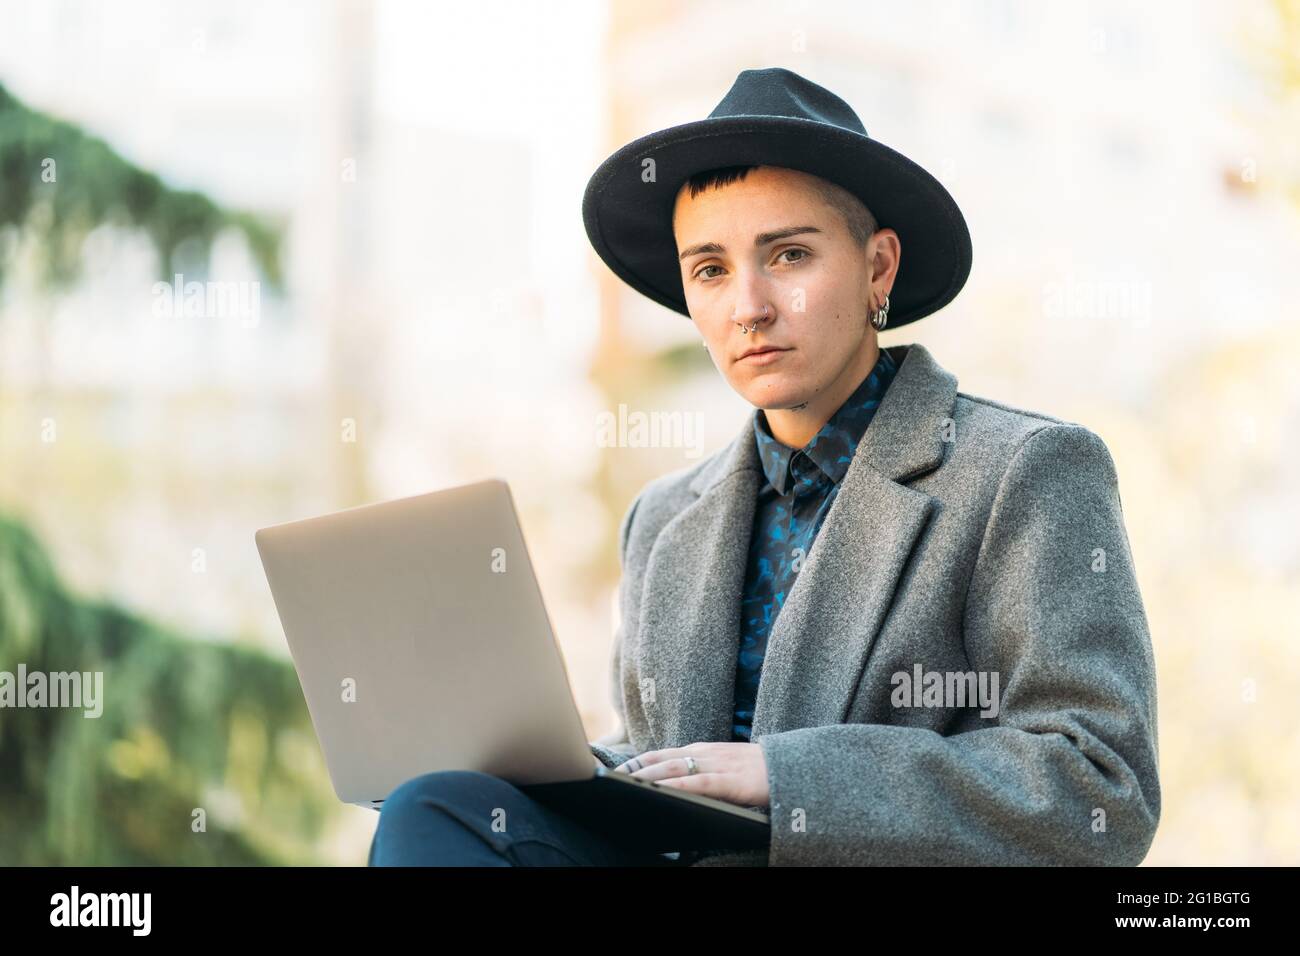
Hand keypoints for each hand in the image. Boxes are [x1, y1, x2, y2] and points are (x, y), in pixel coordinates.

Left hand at [614, 742, 769, 809]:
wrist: (796, 767)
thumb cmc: (761, 773)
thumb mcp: (727, 770)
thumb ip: (705, 775)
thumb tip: (679, 789)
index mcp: (704, 751)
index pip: (663, 753)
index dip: (637, 760)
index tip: (615, 769)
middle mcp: (707, 753)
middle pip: (661, 758)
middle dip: (633, 767)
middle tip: (610, 777)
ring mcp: (719, 765)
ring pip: (674, 767)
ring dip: (646, 775)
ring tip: (624, 784)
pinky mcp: (732, 780)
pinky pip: (699, 782)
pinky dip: (676, 785)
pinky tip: (660, 790)